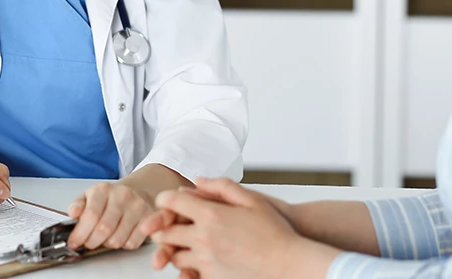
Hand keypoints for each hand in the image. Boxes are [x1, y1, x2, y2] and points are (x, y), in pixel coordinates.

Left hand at [65, 181, 154, 250]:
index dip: (80, 233)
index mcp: (103, 189)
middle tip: (88, 242)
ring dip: (107, 244)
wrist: (135, 192)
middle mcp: (122, 195)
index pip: (91, 215)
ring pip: (117, 240)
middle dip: (91, 242)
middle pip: (104, 229)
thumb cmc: (108, 199)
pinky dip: (123, 245)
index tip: (74, 242)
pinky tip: (120, 235)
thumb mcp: (88, 197)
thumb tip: (73, 214)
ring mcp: (138, 206)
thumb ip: (77, 206)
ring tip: (105, 237)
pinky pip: (132, 243)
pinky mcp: (149, 218)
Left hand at [147, 177, 337, 278]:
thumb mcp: (251, 199)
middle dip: (162, 229)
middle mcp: (204, 238)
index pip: (172, 203)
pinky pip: (191, 274)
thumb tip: (199, 181)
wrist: (289, 263)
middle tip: (163, 227)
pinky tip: (196, 264)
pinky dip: (189, 269)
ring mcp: (206, 261)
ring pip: (175, 257)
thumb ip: (222, 186)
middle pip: (166, 233)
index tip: (165, 202)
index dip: (165, 200)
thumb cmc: (275, 232)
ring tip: (181, 247)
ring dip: (175, 251)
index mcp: (211, 215)